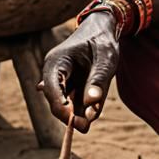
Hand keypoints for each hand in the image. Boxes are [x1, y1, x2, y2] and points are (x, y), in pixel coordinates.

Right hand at [40, 12, 119, 130]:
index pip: (52, 88)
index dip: (61, 106)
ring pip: (65, 104)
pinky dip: (82, 110)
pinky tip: (92, 112)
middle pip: (56, 100)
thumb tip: (91, 104)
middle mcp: (54, 73)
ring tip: (89, 123)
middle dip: (69, 116)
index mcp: (56, 62)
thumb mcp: (106, 58)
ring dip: (77, 115)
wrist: (102, 31)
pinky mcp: (70, 88)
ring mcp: (62, 82)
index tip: (73, 120)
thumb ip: (98, 80)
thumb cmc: (103, 41)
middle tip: (85, 127)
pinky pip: (74, 103)